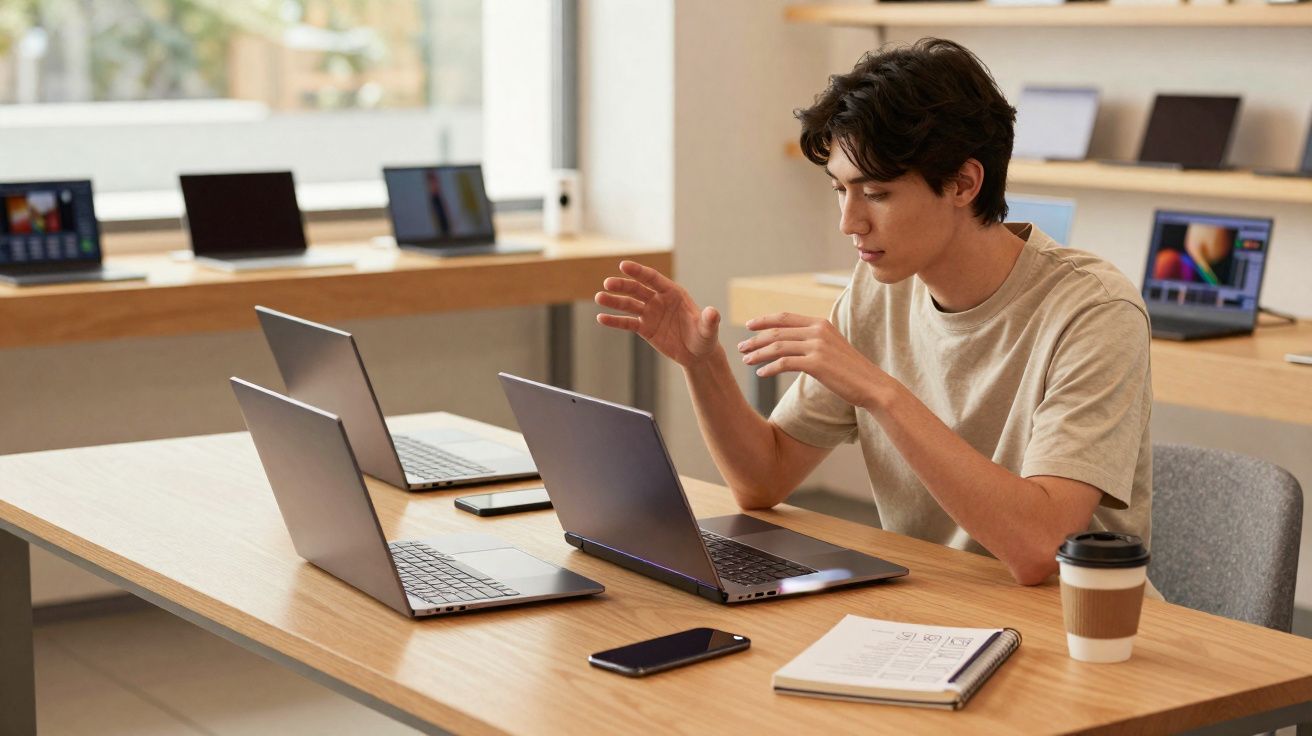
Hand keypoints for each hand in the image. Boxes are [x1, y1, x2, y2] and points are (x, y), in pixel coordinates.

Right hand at [595, 261, 721, 367]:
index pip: (653, 279)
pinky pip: (627, 322)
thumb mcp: (708, 330)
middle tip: (607, 283)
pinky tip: (601, 319)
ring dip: (614, 301)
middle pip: (638, 289)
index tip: (623, 265)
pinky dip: (615, 320)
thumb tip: (713, 313)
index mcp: (673, 293)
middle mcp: (659, 300)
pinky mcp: (644, 328)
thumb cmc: (705, 338)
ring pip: (629, 304)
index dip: (639, 272)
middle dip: (623, 286)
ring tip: (599, 297)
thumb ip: (709, 320)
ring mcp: (650, 313)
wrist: (697, 354)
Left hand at [740, 312, 890, 410]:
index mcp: (820, 324)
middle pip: (777, 331)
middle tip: (741, 347)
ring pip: (778, 346)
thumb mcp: (832, 348)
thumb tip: (793, 344)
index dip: (764, 320)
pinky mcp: (817, 364)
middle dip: (755, 339)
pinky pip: (785, 363)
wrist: (872, 385)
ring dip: (758, 353)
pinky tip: (760, 374)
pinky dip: (769, 368)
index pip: (785, 317)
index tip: (749, 326)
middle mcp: (818, 331)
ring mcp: (818, 346)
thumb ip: (813, 342)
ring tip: (746, 361)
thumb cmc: (851, 371)